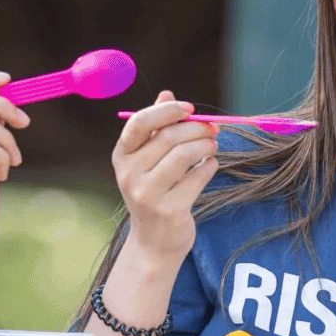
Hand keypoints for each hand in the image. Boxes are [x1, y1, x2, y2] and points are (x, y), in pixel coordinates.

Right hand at [113, 91, 217, 268]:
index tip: (189, 108)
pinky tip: (210, 165)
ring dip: (205, 146)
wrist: (154, 242)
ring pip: (184, 155)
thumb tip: (167, 93)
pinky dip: (209, 167)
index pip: (139, 123)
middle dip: (196, 129)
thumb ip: (156, 128)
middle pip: (168, 137)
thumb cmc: (154, 193)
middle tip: (213, 129)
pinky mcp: (169, 210)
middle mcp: (129, 175)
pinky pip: (197, 178)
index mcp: (122, 157)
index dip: (166, 111)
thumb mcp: (148, 161)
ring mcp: (147, 194)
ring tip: (213, 146)